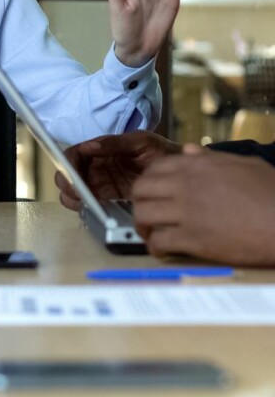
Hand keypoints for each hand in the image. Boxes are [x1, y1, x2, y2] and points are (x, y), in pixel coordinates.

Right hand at [55, 131, 180, 210]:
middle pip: (69, 177)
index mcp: (99, 150)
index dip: (67, 166)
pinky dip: (88, 210)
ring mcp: (102, 186)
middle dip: (68, 186)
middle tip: (79, 195)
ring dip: (75, 200)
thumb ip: (115, 143)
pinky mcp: (111, 203)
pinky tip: (98, 211)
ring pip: (75, 194)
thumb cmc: (162, 152)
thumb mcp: (141, 142)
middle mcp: (96, 168)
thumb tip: (88, 147)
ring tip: (88, 204)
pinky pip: (91, 207)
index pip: (73, 155)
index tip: (72, 178)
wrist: (183, 173)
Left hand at [132, 145, 274, 265]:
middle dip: (139, 202)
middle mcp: (184, 185)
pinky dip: (155, 247)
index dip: (148, 182)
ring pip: (143, 215)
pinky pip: (160, 241)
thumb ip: (211, 157)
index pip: (153, 169)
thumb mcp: (243, 165)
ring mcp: (186, 212)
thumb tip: (191, 150)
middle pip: (140, 190)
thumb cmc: (271, 194)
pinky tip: (161, 251)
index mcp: (195, 166)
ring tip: (149, 234)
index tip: (152, 194)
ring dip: (142, 226)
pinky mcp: (193, 238)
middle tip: (146, 214)